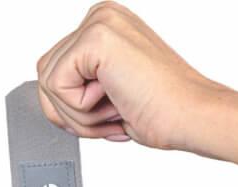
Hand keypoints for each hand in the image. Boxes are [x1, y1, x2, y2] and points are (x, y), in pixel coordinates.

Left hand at [36, 1, 229, 149]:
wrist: (192, 116)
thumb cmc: (165, 111)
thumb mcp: (110, 95)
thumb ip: (80, 87)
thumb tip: (50, 104)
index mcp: (104, 28)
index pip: (55, 71)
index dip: (75, 108)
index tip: (111, 114)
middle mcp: (100, 18)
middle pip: (45, 77)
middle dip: (74, 114)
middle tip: (113, 117)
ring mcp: (98, 23)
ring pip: (48, 83)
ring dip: (80, 115)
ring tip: (116, 110)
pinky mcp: (95, 38)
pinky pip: (56, 86)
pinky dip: (82, 111)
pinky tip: (115, 103)